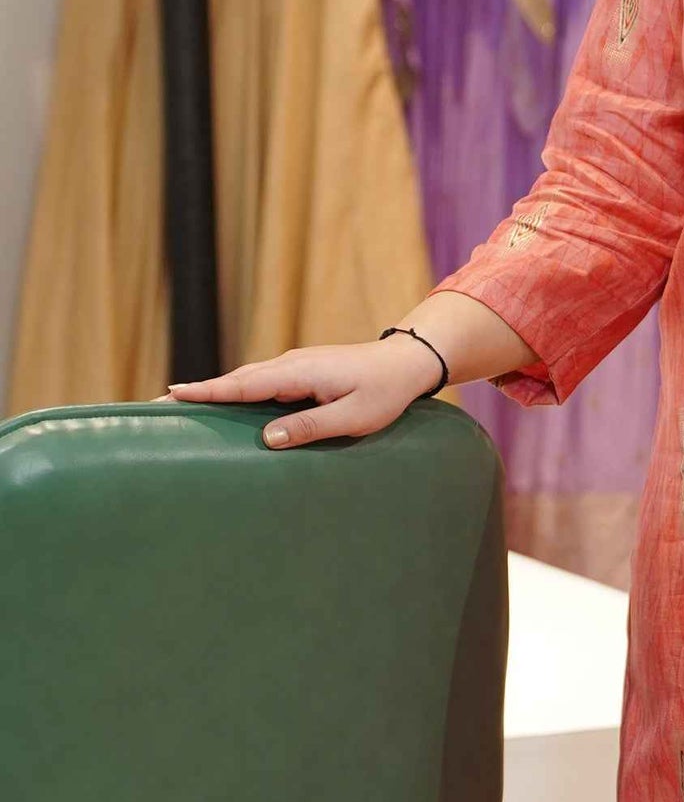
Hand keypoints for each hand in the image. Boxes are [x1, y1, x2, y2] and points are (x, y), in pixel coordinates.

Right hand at [168, 337, 440, 449]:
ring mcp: (294, 365)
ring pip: (247, 380)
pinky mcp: (300, 372)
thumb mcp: (352, 417)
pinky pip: (261, 383)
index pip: (243, 385)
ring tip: (182, 407)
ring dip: (216, 392)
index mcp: (299, 374)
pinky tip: (226, 406)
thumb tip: (267, 439)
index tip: (172, 395)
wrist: (406, 362)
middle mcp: (290, 364)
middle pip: (235, 380)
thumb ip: (310, 427)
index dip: (208, 392)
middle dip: (199, 392)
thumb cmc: (384, 393)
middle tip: (159, 406)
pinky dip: (238, 391)